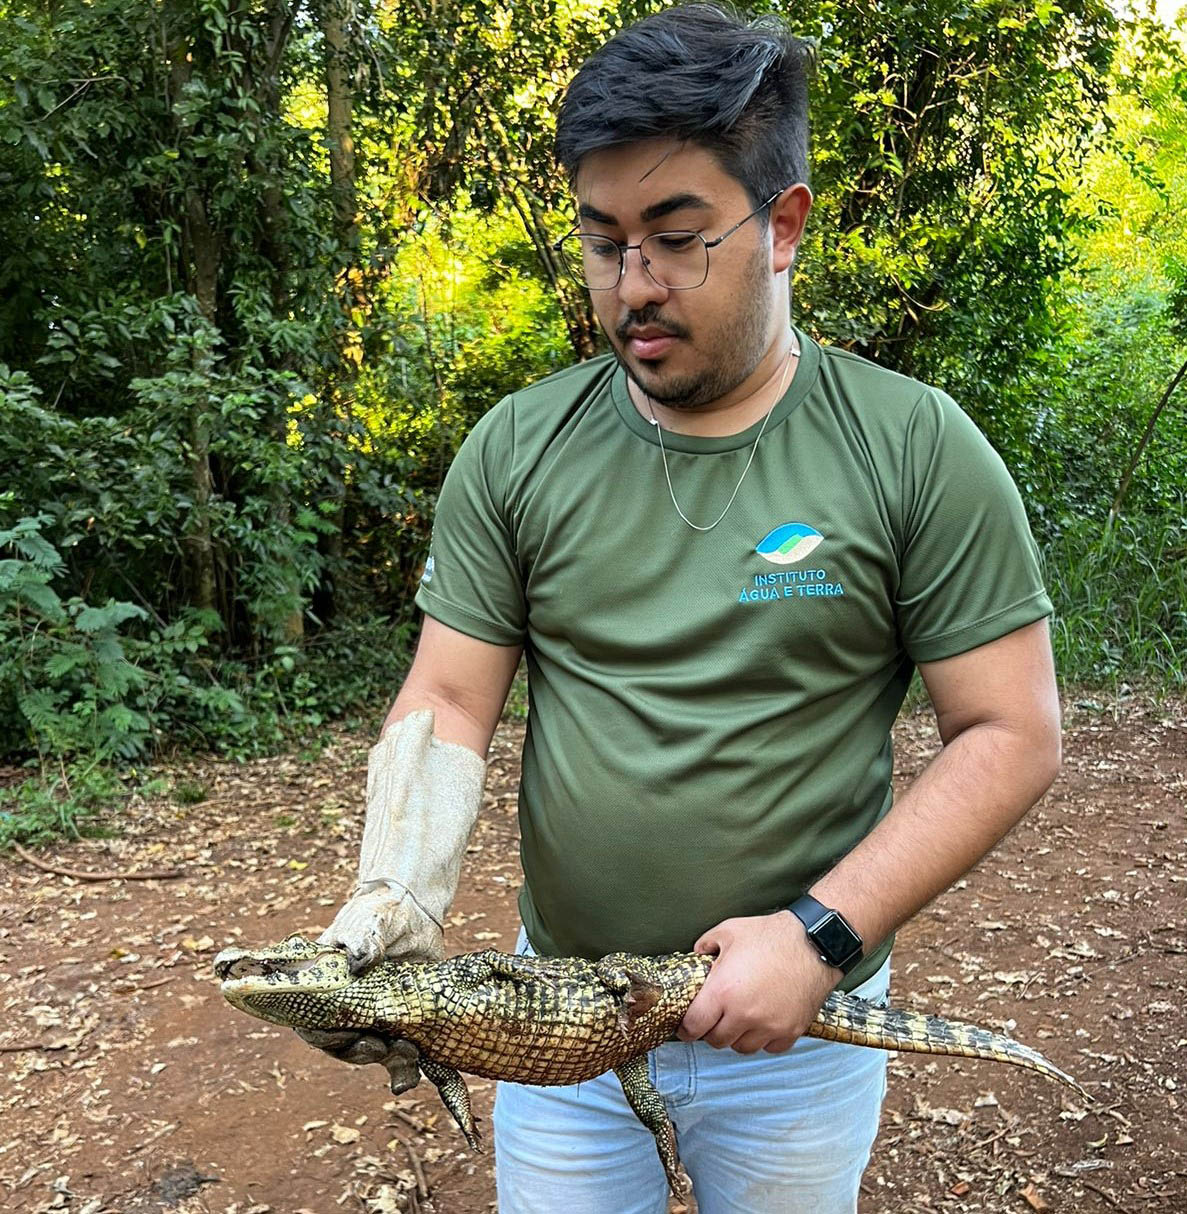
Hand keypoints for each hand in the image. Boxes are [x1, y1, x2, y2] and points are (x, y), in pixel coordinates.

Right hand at [295, 883, 442, 1082]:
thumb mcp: (369, 921)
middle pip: (337, 1042)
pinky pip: (395, 1046)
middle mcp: (343, 1004)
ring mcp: (370, 1013)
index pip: (309, 1019)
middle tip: (376, 1045)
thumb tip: (359, 961)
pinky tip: (413, 1060)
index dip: (320, 1034)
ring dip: (380, 1055)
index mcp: (323, 984)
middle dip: (355, 1050)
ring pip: (366, 1048)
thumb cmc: (381, 912)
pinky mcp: (398, 1017)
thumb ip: (363, 939)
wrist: (414, 910)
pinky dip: (402, 1059)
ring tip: (402, 1049)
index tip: (342, 1034)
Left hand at [677, 911, 838, 1054]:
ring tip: (740, 1017)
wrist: (814, 943)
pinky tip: (763, 1020)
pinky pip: (769, 1047)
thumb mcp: (729, 931)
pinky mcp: (790, 1031)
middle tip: (715, 1016)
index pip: (694, 1026)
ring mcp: (769, 1026)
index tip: (686, 1027)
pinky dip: (763, 1038)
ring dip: (737, 1036)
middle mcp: (744, 1014)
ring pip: (742, 1047)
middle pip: (716, 1040)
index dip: (685, 1028)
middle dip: (711, 1030)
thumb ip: (705, 945)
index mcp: (723, 991)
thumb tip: (697, 956)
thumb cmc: (771, 935)